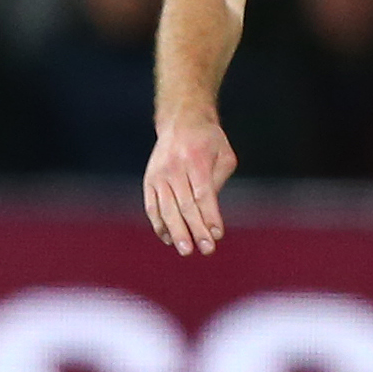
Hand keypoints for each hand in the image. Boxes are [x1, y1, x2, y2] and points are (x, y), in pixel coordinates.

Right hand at [144, 117, 236, 255]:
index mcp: (195, 159)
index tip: (218, 235)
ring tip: (186, 250)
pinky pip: (152, 207)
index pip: (203, 194)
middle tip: (206, 250)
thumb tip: (210, 215)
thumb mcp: (223, 155)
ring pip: (166, 209)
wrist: (180, 121)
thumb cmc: (209, 141)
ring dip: (176, 232)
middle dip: (196, 230)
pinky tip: (168, 239)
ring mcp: (158, 175)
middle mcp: (174, 168)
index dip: (209, 216)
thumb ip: (217, 181)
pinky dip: (159, 224)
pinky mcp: (149, 181)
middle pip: (184, 205)